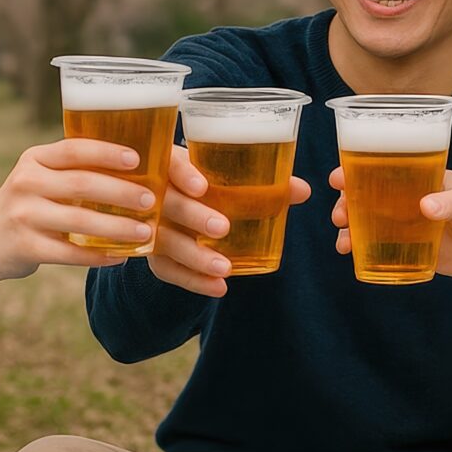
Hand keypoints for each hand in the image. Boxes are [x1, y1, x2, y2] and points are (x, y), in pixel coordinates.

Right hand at [0, 138, 153, 305]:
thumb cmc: (29, 205)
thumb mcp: (40, 177)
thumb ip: (73, 170)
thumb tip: (136, 167)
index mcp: (34, 160)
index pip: (73, 149)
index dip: (106, 152)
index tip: (137, 159)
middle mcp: (26, 184)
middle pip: (82, 185)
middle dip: (122, 193)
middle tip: (151, 200)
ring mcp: (23, 216)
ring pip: (80, 222)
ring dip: (118, 228)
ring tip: (145, 232)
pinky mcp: (25, 247)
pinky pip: (70, 254)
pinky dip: (99, 256)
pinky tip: (122, 257)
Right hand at [146, 144, 310, 297]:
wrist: (178, 211)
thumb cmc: (209, 187)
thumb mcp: (228, 182)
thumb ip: (262, 184)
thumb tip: (302, 190)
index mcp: (173, 165)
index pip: (172, 164)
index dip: (183, 174)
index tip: (202, 187)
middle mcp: (155, 194)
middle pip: (168, 204)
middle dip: (193, 216)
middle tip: (222, 228)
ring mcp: (149, 226)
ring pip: (166, 242)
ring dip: (195, 256)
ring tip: (225, 269)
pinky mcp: (153, 255)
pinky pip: (168, 270)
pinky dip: (193, 281)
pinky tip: (218, 288)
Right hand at [329, 168, 451, 309]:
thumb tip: (426, 206)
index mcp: (422, 177)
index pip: (384, 167)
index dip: (357, 168)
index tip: (339, 177)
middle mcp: (408, 198)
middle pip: (366, 194)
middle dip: (346, 201)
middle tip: (340, 214)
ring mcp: (405, 224)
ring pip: (366, 220)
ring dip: (348, 226)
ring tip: (343, 240)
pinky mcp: (407, 248)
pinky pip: (377, 246)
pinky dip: (360, 249)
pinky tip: (350, 254)